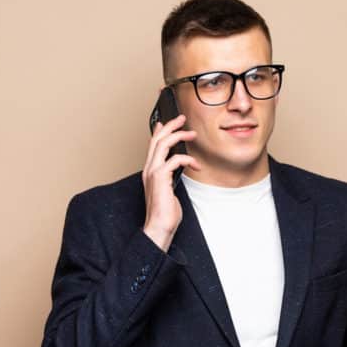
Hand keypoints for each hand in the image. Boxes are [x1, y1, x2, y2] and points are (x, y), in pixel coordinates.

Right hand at [142, 113, 199, 251]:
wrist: (159, 227)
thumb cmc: (165, 213)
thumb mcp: (169, 190)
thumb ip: (170, 177)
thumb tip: (177, 169)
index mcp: (150, 171)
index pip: (152, 145)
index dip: (159, 131)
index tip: (165, 123)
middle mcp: (149, 169)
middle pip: (157, 139)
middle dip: (170, 126)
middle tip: (182, 119)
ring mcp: (153, 173)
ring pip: (163, 144)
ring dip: (178, 135)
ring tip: (192, 134)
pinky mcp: (160, 178)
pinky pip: (175, 160)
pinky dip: (188, 159)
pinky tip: (197, 165)